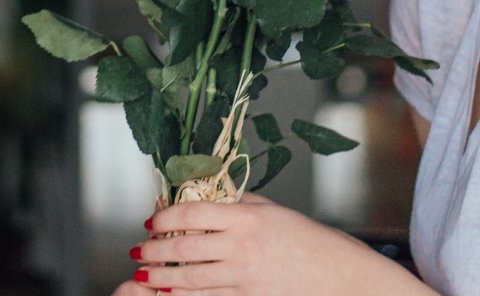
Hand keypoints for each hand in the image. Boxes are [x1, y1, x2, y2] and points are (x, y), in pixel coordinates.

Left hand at [125, 197, 415, 294]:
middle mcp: (243, 247)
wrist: (341, 277)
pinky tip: (170, 293)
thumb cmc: (313, 242)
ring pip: (191, 278)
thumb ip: (241, 203)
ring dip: (162, 276)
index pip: (194, 212)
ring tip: (144, 273)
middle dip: (155, 249)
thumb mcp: (276, 212)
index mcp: (249, 218)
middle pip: (185, 247)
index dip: (166, 216)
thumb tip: (209, 194)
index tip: (152, 219)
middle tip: (138, 250)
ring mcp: (245, 277)